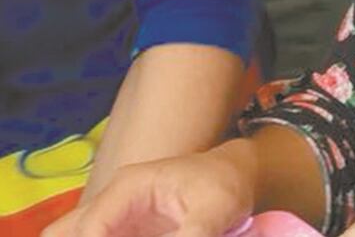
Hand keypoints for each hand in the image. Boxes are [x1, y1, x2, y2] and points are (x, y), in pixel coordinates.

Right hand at [43, 139, 256, 236]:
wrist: (235, 177)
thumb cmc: (225, 184)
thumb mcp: (214, 211)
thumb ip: (193, 236)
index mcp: (129, 187)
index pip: (92, 227)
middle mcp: (114, 200)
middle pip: (65, 231)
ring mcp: (117, 217)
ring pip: (78, 235)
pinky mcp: (126, 232)